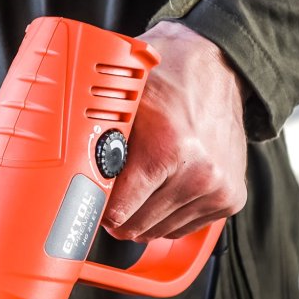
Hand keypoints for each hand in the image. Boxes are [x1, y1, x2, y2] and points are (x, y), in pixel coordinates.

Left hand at [102, 21, 247, 242]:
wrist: (218, 67)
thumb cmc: (168, 80)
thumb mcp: (125, 102)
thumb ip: (99, 141)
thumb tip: (67, 175)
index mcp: (167, 150)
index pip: (117, 211)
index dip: (96, 208)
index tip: (88, 203)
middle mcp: (198, 174)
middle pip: (135, 227)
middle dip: (117, 215)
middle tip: (111, 194)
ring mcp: (217, 189)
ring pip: (158, 232)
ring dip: (142, 217)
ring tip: (140, 187)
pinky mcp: (231, 198)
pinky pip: (183, 229)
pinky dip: (167, 216)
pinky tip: (164, 189)